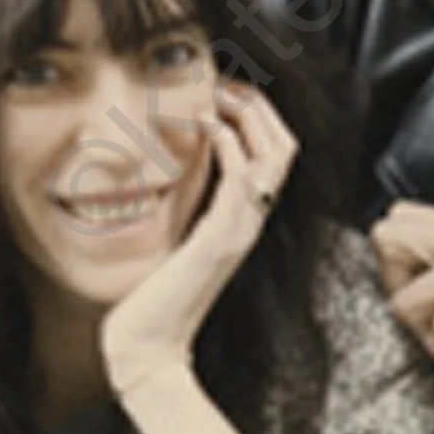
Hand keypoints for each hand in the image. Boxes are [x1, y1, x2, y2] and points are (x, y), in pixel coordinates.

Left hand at [100, 82, 298, 397]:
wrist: (147, 349)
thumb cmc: (150, 300)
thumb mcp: (171, 239)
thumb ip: (181, 207)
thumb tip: (166, 169)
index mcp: (241, 221)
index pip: (275, 154)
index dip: (256, 115)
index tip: (219, 93)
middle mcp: (250, 224)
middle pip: (286, 146)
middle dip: (257, 104)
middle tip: (219, 83)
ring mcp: (240, 231)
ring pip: (276, 155)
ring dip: (246, 114)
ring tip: (213, 94)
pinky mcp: (220, 239)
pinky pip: (242, 178)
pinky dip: (227, 142)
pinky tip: (201, 126)